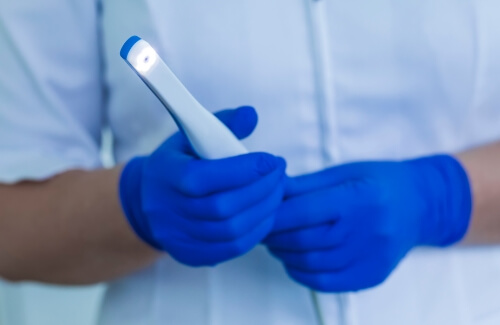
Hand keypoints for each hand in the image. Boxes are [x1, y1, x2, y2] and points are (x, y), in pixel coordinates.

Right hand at [120, 106, 286, 266]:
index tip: (272, 160)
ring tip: (278, 192)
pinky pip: (231, 248)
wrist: (148, 200)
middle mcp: (167, 210)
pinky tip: (266, 213)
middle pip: (222, 208)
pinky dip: (256, 231)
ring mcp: (178, 237)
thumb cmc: (179, 162)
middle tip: (280, 174)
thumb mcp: (192, 136)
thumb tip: (251, 115)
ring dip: (264, 211)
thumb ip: (223, 124)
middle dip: (261, 190)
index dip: (244, 170)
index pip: (205, 178)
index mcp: (166, 175)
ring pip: (231, 231)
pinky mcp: (190, 254)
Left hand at [264, 155, 471, 291]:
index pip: (303, 212)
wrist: (421, 204)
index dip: (274, 215)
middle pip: (303, 240)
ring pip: (311, 264)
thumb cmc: (379, 182)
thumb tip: (270, 191)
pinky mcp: (371, 276)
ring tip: (276, 242)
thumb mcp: (343, 172)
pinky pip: (326, 283)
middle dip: (274, 236)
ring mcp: (370, 258)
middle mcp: (366, 231)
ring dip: (284, 255)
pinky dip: (302, 273)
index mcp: (357, 198)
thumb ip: (305, 186)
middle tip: (261, 228)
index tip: (258, 212)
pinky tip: (294, 260)